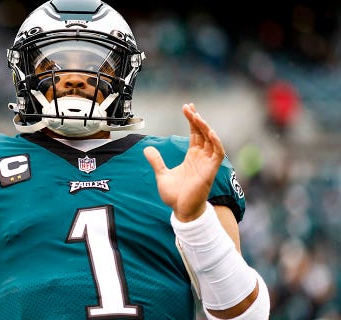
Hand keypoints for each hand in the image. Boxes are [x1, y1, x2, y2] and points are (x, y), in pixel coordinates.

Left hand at [144, 103, 224, 221]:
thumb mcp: (162, 174)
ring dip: (205, 127)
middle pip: (202, 133)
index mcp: (192, 157)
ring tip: (196, 116)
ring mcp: (207, 164)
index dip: (192, 121)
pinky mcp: (210, 171)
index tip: (187, 108)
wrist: (181, 211)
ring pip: (211, 140)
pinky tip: (210, 132)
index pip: (195, 134)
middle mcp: (201, 158)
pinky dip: (216, 142)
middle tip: (189, 107)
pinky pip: (217, 153)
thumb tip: (147, 148)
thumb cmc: (175, 196)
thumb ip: (156, 161)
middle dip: (197, 119)